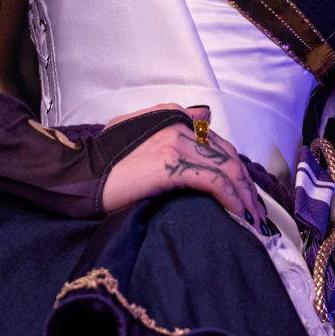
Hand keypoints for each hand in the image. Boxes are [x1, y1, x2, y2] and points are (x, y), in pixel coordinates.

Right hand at [100, 106, 272, 231]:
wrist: (78, 173)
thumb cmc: (102, 160)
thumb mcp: (134, 127)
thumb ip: (167, 121)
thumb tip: (204, 115)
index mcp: (172, 116)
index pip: (218, 143)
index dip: (236, 170)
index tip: (244, 194)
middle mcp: (178, 125)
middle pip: (228, 155)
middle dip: (247, 186)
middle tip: (256, 213)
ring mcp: (175, 143)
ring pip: (227, 167)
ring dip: (245, 196)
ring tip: (252, 220)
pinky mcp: (172, 165)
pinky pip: (214, 180)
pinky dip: (231, 198)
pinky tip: (236, 214)